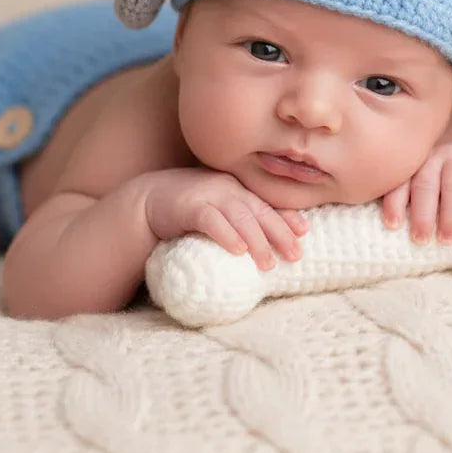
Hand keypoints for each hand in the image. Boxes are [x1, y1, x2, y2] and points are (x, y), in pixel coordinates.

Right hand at [141, 168, 306, 270]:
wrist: (148, 198)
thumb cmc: (187, 208)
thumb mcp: (217, 207)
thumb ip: (237, 217)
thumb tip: (263, 244)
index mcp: (236, 188)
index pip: (266, 203)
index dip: (287, 216)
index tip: (304, 231)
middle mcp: (227, 189)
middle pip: (259, 211)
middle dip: (280, 232)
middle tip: (295, 255)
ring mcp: (208, 196)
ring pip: (239, 217)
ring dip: (257, 241)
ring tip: (268, 263)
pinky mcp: (189, 207)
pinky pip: (211, 221)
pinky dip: (226, 235)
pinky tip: (237, 250)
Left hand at [380, 144, 451, 244]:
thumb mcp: (434, 202)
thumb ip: (418, 213)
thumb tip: (394, 244)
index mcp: (418, 167)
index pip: (401, 183)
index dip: (395, 203)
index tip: (393, 226)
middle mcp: (437, 157)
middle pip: (425, 183)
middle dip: (422, 213)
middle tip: (421, 239)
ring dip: (449, 211)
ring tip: (447, 238)